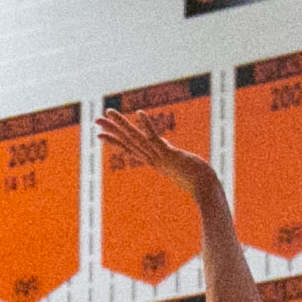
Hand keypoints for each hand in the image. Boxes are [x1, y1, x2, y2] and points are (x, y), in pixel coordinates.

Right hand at [96, 106, 218, 197]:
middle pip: (128, 142)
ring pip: (136, 138)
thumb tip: (166, 147)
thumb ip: (170, 156)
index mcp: (154, 161)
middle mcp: (153, 159)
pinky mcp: (168, 154)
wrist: (206, 189)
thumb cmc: (197, 180)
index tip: (99, 136)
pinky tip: (139, 113)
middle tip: (95, 120)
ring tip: (109, 112)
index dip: (114, 142)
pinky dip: (147, 126)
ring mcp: (159, 157)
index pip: (130, 149)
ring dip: (122, 125)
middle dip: (111, 131)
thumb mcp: (179, 165)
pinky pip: (155, 139)